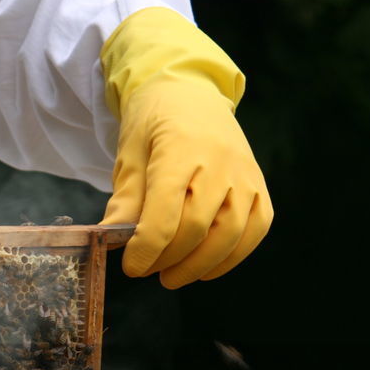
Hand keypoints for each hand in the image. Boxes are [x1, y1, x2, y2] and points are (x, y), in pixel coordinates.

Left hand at [100, 9, 271, 288]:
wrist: (190, 94)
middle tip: (147, 270)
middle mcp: (219, 163)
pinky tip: (207, 267)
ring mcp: (244, 173)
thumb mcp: (129, 157)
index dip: (146, 249)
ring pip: (231, 233)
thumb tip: (110, 240)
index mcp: (179, 152)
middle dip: (168, 259)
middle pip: (197, 228)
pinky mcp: (258, 182)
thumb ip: (124, 200)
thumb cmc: (153, 126)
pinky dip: (235, 254)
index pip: (165, 215)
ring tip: (172, 276)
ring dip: (200, 264)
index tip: (131, 266)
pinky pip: (257, 226)